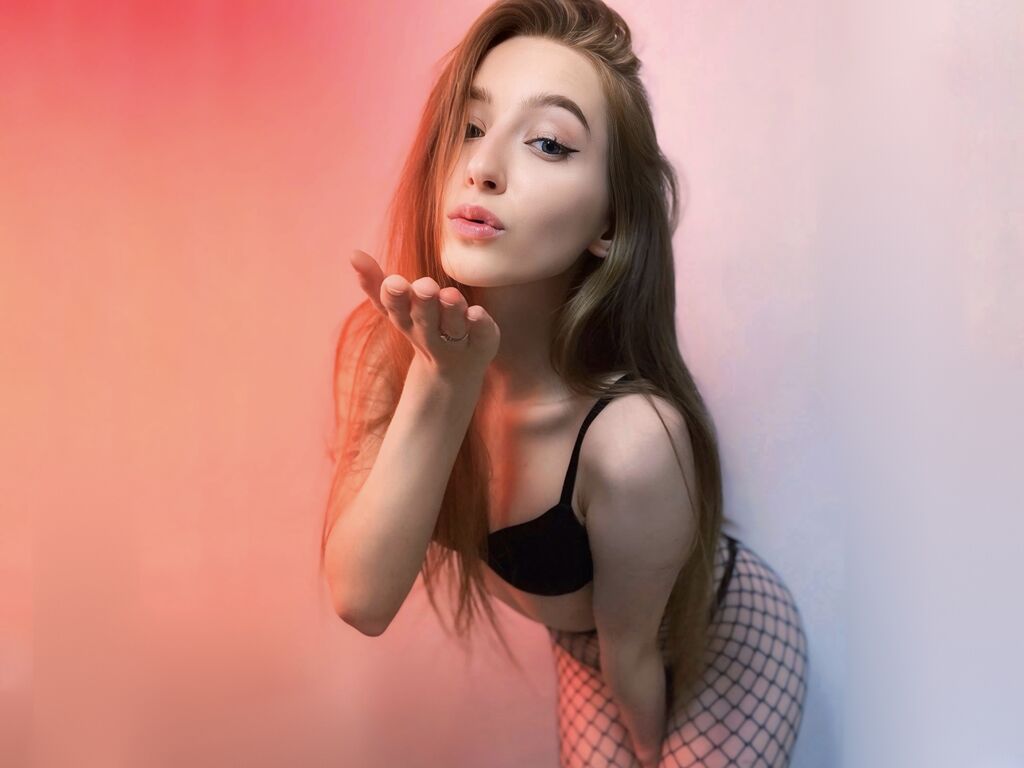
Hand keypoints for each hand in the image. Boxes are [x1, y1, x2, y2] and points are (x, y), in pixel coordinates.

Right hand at [349, 249, 500, 378]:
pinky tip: (477, 312)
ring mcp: (457, 340)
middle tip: (425, 286)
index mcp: (406, 320)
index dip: (395, 297)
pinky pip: (482, 335)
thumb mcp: (395, 307)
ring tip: (451, 294)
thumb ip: (374, 282)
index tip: (395, 282)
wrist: (453, 371)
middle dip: (424, 303)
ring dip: (452, 311)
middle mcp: (430, 332)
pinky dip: (480, 325)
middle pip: (425, 319)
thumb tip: (353, 253)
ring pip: (454, 326)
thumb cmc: (421, 326)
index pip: (396, 309)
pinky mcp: (482, 343)